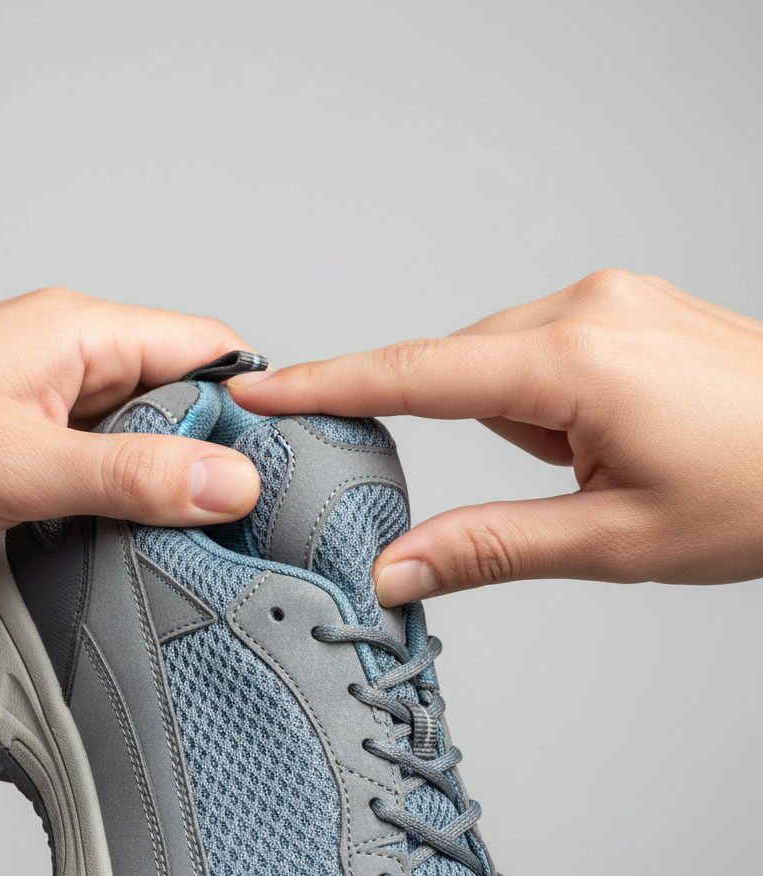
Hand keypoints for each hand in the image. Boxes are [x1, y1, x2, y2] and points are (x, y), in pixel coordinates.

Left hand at [0, 288, 260, 554]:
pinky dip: (112, 501)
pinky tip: (120, 542)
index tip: (277, 467)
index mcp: (78, 332)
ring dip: (156, 484)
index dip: (250, 403)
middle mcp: (66, 359)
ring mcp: (41, 403)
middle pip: (176, 396)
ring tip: (184, 539)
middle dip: (207, 454)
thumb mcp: (23, 463)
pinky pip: (91, 467)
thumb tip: (230, 482)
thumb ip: (133, 474)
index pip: (204, 348)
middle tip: (235, 519)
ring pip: (134, 438)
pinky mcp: (17, 444)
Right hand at [230, 270, 762, 602]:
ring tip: (606, 462)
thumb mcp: (616, 541)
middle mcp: (585, 307)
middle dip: (481, 436)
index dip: (326, 384)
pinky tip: (612, 432)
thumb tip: (392, 570)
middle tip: (563, 487)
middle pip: (459, 371)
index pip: (414, 372)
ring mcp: (609, 297)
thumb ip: (489, 548)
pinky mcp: (625, 304)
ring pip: (502, 365)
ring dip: (524, 424)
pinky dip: (550, 400)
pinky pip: (543, 350)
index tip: (259, 386)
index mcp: (575, 360)